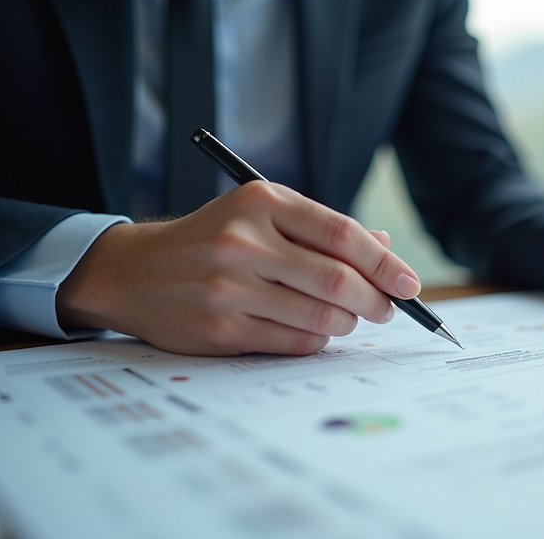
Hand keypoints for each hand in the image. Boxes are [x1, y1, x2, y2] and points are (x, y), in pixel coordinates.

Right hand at [57, 182, 420, 355]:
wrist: (134, 271)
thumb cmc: (212, 240)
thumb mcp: (262, 215)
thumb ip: (321, 230)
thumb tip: (386, 249)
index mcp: (261, 201)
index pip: (343, 233)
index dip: (385, 262)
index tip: (409, 283)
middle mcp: (244, 241)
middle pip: (339, 280)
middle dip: (377, 300)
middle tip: (388, 309)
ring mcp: (229, 288)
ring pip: (322, 316)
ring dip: (348, 323)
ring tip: (348, 317)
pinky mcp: (220, 328)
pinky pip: (295, 342)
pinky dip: (317, 339)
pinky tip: (312, 329)